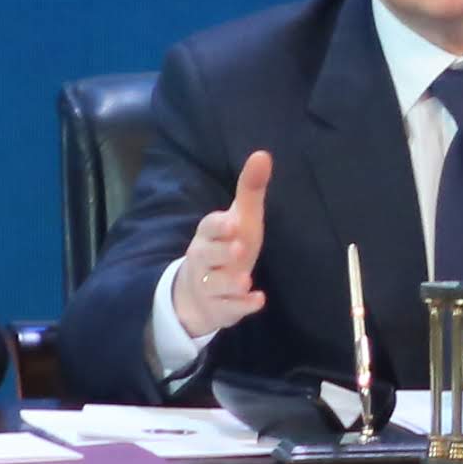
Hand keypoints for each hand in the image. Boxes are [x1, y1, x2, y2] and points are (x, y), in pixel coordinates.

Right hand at [171, 150, 273, 338]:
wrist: (199, 294)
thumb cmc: (226, 249)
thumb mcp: (240, 220)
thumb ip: (250, 190)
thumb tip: (263, 154)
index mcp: (208, 235)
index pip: (208, 227)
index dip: (218, 225)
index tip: (232, 221)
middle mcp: (203, 260)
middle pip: (206, 256)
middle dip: (221, 252)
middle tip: (239, 248)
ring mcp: (209, 286)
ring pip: (215, 285)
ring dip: (230, 283)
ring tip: (245, 280)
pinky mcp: (218, 309)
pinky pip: (227, 309)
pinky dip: (241, 307)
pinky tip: (258, 300)